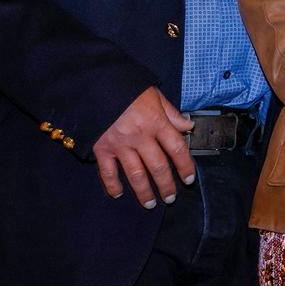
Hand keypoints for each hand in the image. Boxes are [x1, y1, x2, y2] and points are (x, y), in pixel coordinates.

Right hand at [93, 87, 195, 207]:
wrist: (95, 81)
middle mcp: (140, 136)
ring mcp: (120, 144)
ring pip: (136, 174)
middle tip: (170, 198)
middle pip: (158, 167)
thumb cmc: (127, 86)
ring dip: (144, 192)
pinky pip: (108, 171)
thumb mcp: (154, 94)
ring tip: (150, 204)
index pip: (177, 149)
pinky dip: (112, 185)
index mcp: (156, 121)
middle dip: (166, 186)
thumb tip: (188, 126)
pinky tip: (118, 193)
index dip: (185, 166)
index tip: (189, 179)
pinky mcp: (101, 148)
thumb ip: (171, 113)